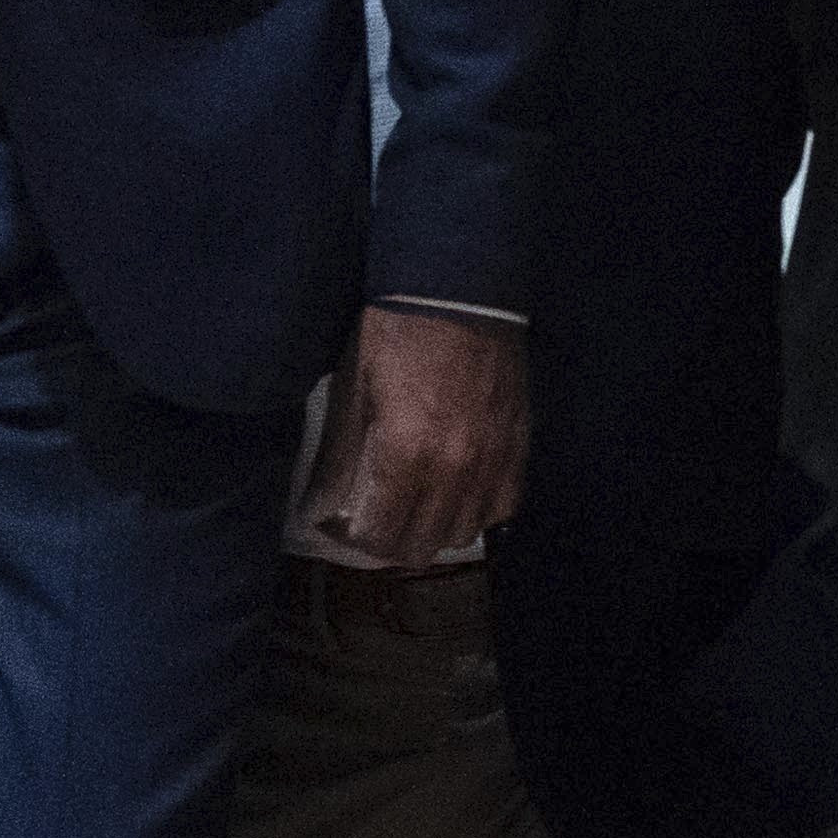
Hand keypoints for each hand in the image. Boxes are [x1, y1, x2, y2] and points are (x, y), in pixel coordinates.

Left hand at [316, 305, 528, 567]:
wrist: (460, 289)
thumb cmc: (396, 331)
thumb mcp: (353, 389)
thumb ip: (338, 458)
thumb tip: (318, 507)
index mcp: (406, 455)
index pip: (378, 536)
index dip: (350, 538)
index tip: (337, 523)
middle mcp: (454, 471)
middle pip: (420, 548)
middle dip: (388, 542)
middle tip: (370, 518)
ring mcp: (492, 462)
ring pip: (462, 534)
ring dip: (432, 530)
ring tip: (412, 506)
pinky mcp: (518, 447)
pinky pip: (502, 507)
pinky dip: (476, 512)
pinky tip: (455, 493)